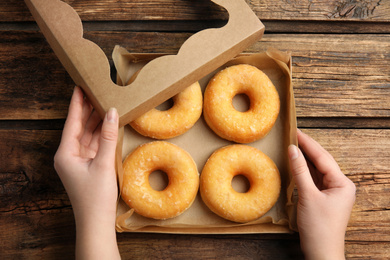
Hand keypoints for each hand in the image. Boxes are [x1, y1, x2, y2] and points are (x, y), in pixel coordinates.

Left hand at [54, 86, 119, 258]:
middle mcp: (70, 154)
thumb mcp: (103, 163)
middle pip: (79, 126)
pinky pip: (95, 144)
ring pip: (88, 134)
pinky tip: (109, 123)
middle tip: (95, 90)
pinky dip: (102, 134)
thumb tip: (112, 113)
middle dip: (87, 109)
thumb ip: (109, 137)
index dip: (76, 103)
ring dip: (97, 121)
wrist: (97, 221)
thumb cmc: (95, 196)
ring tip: (105, 102)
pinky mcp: (89, 165)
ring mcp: (80, 160)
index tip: (79, 86)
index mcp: (65, 153)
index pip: (72, 122)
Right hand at [288, 129, 355, 259]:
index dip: (308, 144)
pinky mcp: (323, 198)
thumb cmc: (319, 228)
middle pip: (321, 161)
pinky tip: (295, 163)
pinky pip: (313, 179)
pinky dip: (303, 171)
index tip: (295, 132)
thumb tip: (293, 150)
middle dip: (307, 148)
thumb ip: (300, 171)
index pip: (322, 158)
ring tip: (292, 145)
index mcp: (343, 183)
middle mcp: (340, 185)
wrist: (321, 252)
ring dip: (305, 159)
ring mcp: (332, 192)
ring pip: (317, 170)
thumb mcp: (307, 196)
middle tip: (293, 134)